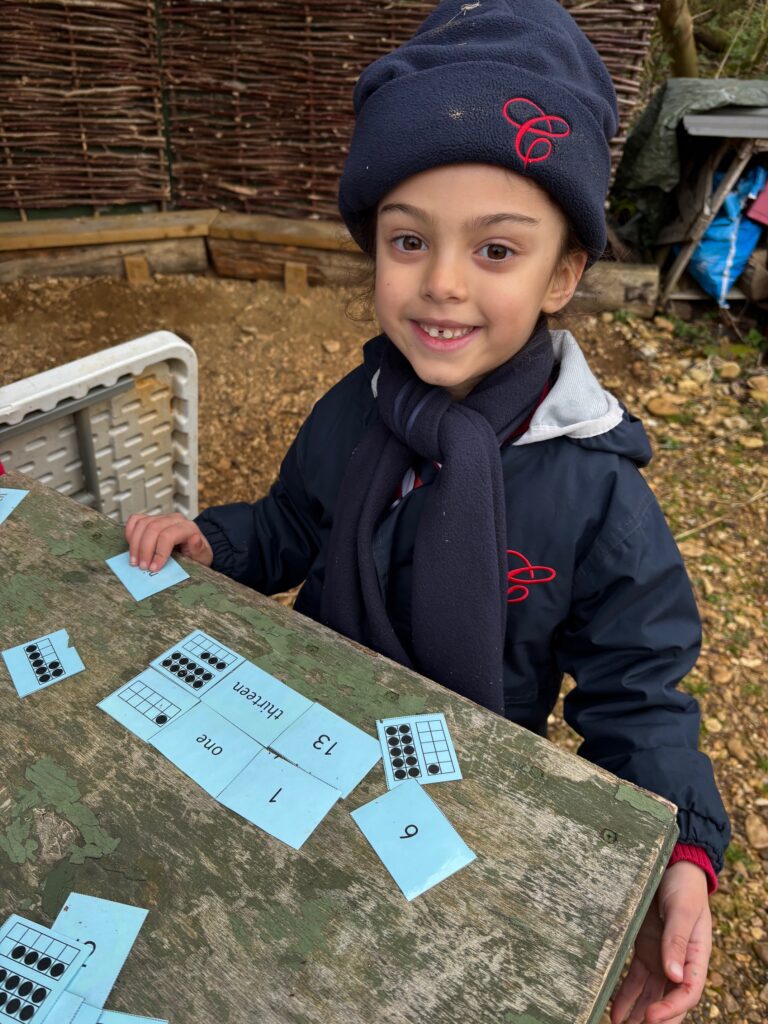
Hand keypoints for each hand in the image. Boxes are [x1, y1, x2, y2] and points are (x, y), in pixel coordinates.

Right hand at [125, 512, 213, 571]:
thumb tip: (195, 539)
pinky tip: (132, 547)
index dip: (158, 552)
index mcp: (188, 527)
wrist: (193, 549)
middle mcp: (173, 519)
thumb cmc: (196, 554)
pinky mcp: (150, 519)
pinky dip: (130, 533)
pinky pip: (135, 520)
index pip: (168, 535)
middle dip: (144, 550)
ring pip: (142, 524)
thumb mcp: (202, 556)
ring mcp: (161, 517)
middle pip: (152, 529)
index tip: (154, 568)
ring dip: (135, 544)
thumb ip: (198, 549)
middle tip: (142, 567)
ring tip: (135, 561)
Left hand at [611, 861, 710, 1023]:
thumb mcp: (682, 910)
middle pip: (669, 1000)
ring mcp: (661, 957)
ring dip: (637, 1013)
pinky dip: (626, 995)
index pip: (687, 992)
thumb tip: (675, 976)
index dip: (671, 1008)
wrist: (671, 865)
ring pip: (650, 995)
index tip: (651, 1016)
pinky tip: (614, 1010)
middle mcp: (679, 962)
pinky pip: (635, 978)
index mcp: (696, 956)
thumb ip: (677, 941)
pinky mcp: (644, 950)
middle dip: (654, 1019)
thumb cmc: (683, 886)